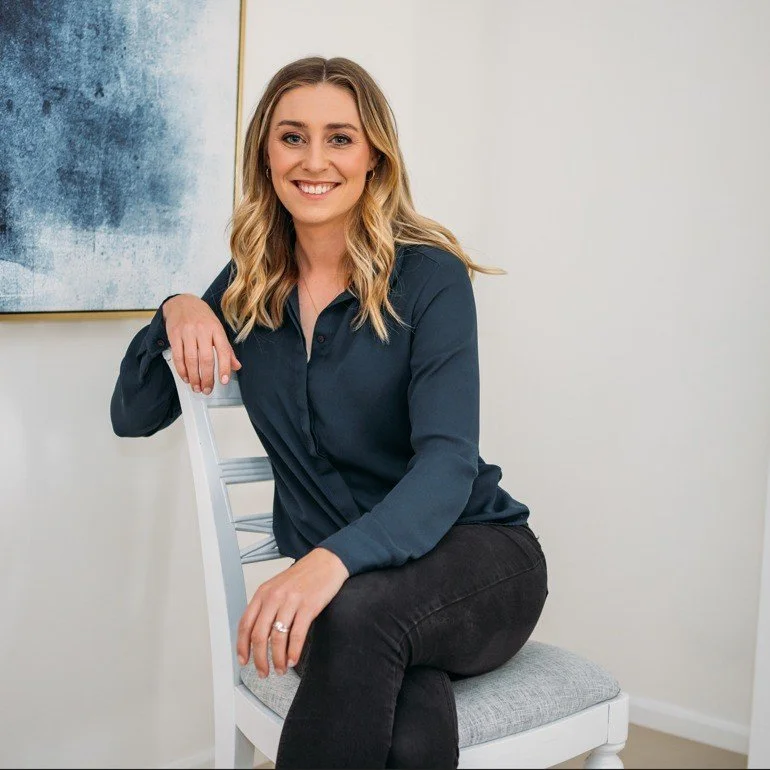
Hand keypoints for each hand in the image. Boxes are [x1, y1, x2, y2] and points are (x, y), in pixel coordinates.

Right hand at [162, 294, 241, 393]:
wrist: (182, 302)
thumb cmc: (202, 318)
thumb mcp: (218, 329)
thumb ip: (226, 349)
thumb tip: (236, 366)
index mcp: (216, 329)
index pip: (223, 350)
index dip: (224, 367)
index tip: (224, 381)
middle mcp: (202, 330)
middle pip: (206, 358)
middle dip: (207, 377)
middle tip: (208, 389)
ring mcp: (187, 332)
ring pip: (191, 360)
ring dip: (194, 377)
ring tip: (197, 387)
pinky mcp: (174, 335)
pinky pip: (178, 356)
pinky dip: (182, 370)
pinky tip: (186, 377)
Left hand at [237, 547, 349, 676]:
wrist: (326, 562)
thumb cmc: (303, 576)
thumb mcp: (278, 587)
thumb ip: (266, 607)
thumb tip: (258, 635)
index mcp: (263, 593)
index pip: (245, 624)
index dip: (242, 646)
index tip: (244, 660)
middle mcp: (274, 596)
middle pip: (259, 635)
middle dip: (259, 659)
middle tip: (263, 672)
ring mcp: (291, 601)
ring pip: (278, 638)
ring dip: (277, 659)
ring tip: (280, 669)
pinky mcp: (309, 606)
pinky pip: (297, 635)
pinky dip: (293, 652)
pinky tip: (292, 660)